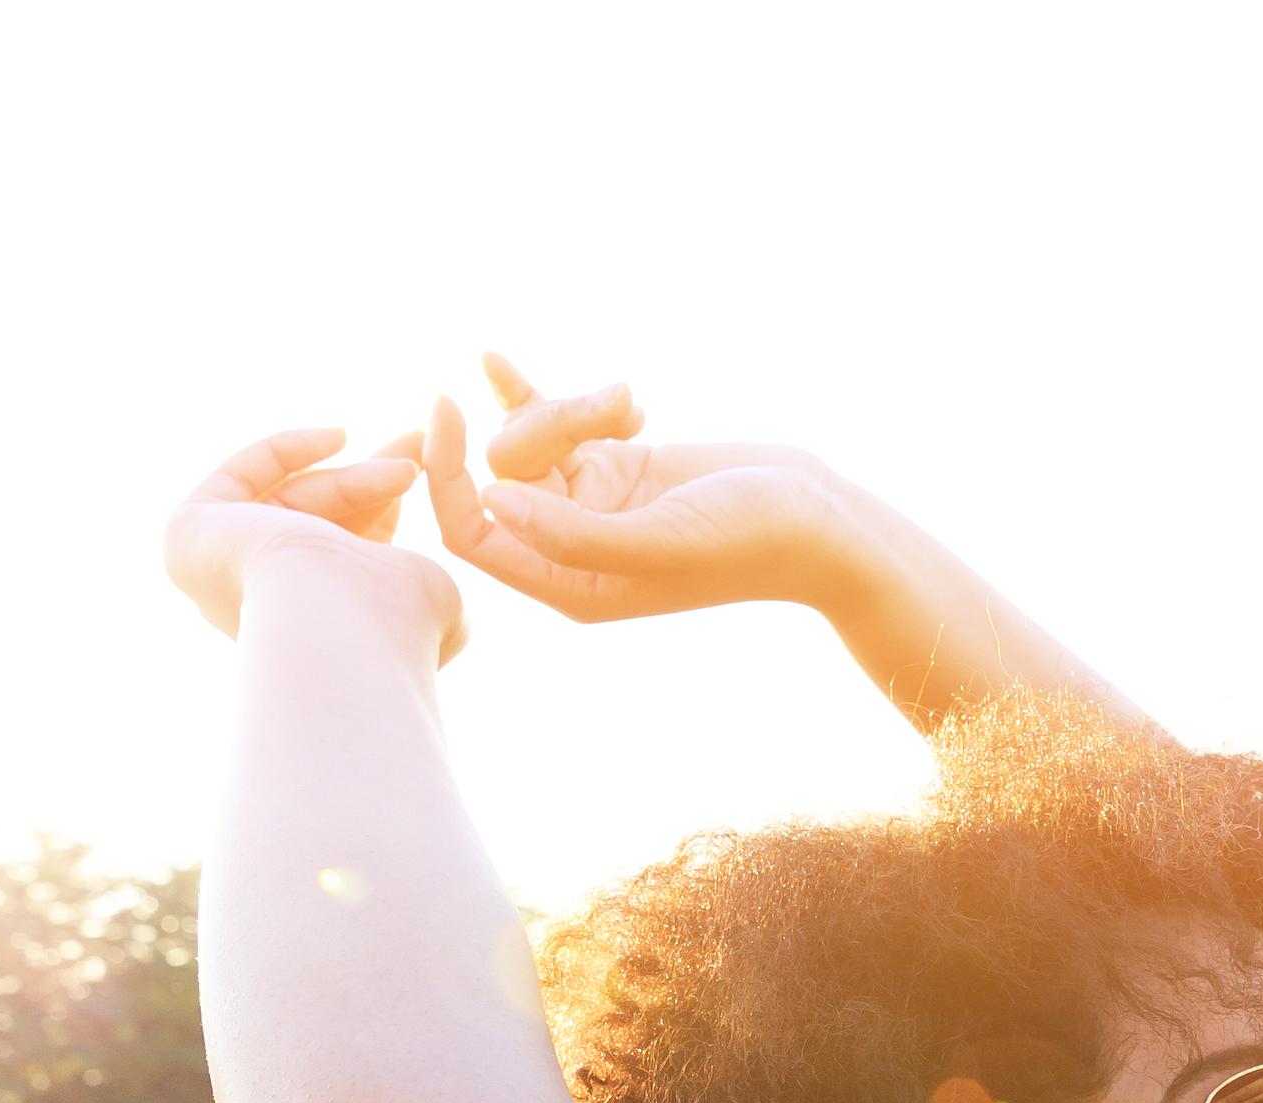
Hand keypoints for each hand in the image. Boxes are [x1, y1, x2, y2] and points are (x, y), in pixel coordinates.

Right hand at [162, 429, 462, 658]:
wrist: (343, 631)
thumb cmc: (398, 626)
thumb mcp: (427, 597)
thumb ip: (417, 583)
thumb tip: (419, 574)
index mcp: (307, 634)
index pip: (340, 558)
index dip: (381, 511)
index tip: (416, 473)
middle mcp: (257, 609)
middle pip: (314, 524)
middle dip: (370, 480)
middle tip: (416, 443)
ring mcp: (217, 574)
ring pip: (292, 502)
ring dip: (356, 476)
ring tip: (409, 463)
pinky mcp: (189, 536)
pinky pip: (237, 477)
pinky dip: (286, 451)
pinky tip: (340, 437)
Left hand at [425, 353, 853, 623]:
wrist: (817, 518)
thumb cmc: (748, 540)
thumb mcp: (659, 539)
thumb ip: (573, 534)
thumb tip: (491, 501)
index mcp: (570, 585)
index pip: (473, 533)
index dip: (445, 474)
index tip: (447, 406)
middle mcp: (571, 548)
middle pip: (503, 472)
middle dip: (543, 424)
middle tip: (610, 409)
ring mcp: (592, 504)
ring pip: (534, 437)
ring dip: (574, 405)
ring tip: (631, 401)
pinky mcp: (615, 465)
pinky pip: (555, 420)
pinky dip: (558, 392)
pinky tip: (500, 358)